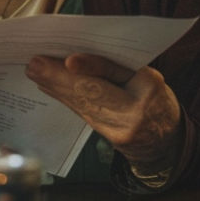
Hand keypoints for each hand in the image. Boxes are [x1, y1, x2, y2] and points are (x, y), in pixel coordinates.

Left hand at [25, 53, 182, 167]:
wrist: (165, 141)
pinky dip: (63, 97)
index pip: (115, 78)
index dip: (90, 68)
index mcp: (146, 94)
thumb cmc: (156, 100)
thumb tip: (73, 59)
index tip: (67, 59)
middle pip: (90, 93)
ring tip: (34, 73)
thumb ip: (114, 68)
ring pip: (81, 104)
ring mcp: (115, 130)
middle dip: (58, 78)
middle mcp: (130, 115)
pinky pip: (81, 112)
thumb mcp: (147, 78)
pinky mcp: (104, 136)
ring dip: (55, 87)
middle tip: (33, 65)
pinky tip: (47, 86)